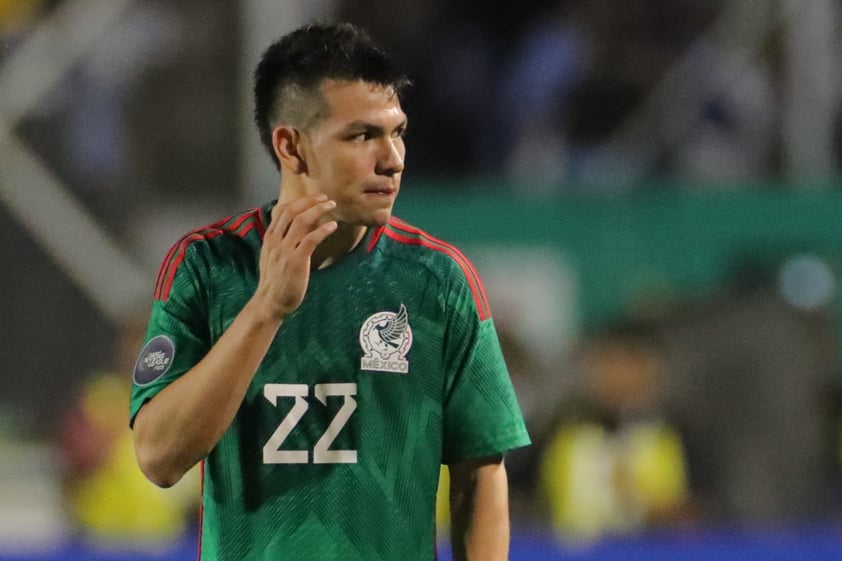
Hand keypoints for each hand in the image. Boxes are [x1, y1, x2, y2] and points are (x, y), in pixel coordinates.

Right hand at [253, 194, 336, 319]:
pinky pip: (311, 239)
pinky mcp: (296, 261)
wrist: (270, 302)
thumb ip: (280, 242)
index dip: (299, 201)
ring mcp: (285, 250)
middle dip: (310, 201)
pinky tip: (332, 226)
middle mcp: (275, 241)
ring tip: (331, 206)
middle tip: (325, 198)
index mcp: (269, 238)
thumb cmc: (274, 282)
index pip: (282, 211)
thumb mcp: (271, 257)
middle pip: (292, 211)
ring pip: (301, 221)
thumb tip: (293, 231)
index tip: (313, 198)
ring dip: (318, 210)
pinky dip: (323, 229)